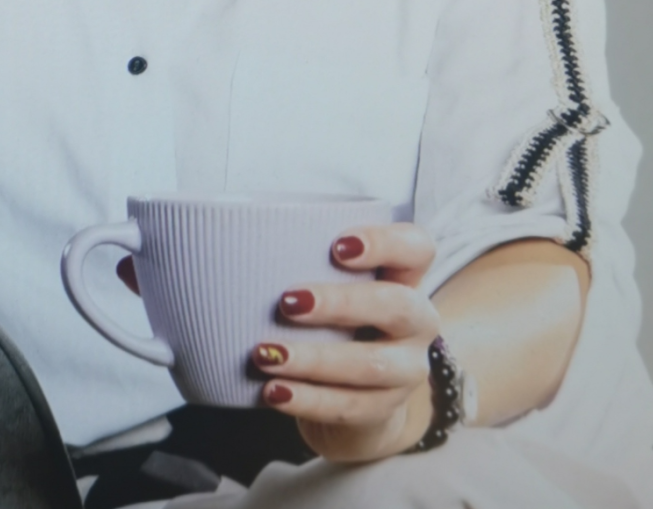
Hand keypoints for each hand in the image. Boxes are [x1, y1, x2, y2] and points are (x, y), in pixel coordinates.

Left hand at [251, 222, 439, 463]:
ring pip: (371, 365)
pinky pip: (348, 406)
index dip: (385, 242)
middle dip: (340, 303)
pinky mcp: (385, 410)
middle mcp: (417, 321)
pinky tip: (273, 390)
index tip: (337, 245)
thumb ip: (309, 264)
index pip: (417, 247)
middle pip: (396, 306)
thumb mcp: (335, 286)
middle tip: (287, 301)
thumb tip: (234, 244)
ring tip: (266, 354)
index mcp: (406, 277)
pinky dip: (307, 399)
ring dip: (314, 359)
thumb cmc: (336, 320)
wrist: (357, 394)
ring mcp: (407, 369)